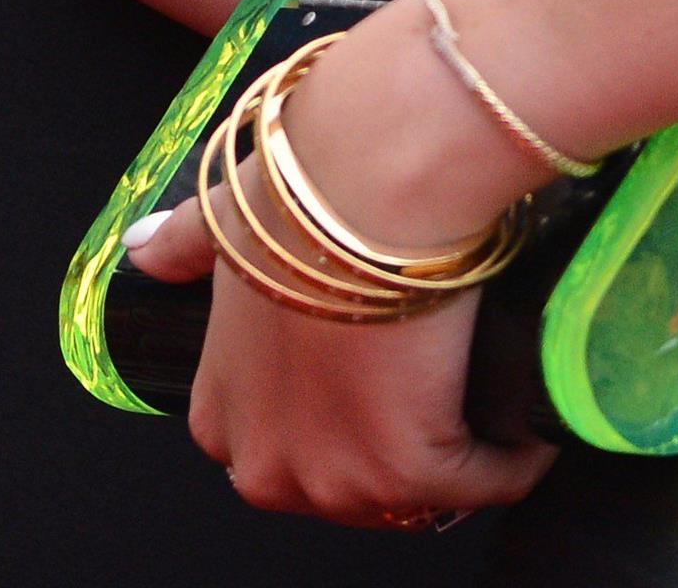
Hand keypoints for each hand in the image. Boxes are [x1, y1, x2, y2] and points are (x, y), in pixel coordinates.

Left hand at [123, 203, 548, 525]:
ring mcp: (335, 479)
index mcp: (219, 416)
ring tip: (489, 397)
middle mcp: (265, 466)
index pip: (283, 454)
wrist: (371, 179)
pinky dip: (513, 458)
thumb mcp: (225, 223)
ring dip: (458, 458)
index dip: (341, 422)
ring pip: (415, 498)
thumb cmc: (307, 191)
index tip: (382, 383)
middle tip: (442, 385)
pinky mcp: (408, 473)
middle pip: (351, 489)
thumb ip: (185, 242)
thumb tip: (147, 246)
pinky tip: (530, 420)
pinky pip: (480, 487)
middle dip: (399, 450)